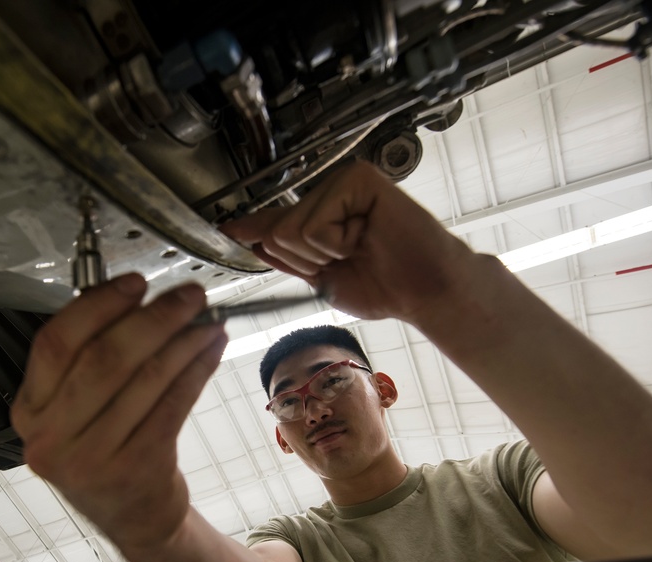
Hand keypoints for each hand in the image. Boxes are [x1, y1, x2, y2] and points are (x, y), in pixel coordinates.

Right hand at [11, 274, 227, 550]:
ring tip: (208, 320)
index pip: (55, 343)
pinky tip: (211, 350)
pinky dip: (197, 370)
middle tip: (188, 296)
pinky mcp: (137, 469)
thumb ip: (90, 358)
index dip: (98, 306)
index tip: (135, 283)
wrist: (133, 517)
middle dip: (154, 318)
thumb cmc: (105, 449)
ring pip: (146, 380)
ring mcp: (92, 458)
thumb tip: (142, 298)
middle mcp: (51, 437)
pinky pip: (173, 405)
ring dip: (184, 341)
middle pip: (105, 359)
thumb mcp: (75, 409)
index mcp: (29, 410)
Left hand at [219, 162, 473, 322]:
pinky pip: (316, 224)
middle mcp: (330, 192)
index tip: (226, 226)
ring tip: (359, 248)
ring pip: (292, 230)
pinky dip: (337, 243)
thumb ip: (287, 254)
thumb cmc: (385, 287)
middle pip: (277, 232)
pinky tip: (366, 237)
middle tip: (348, 259)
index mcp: (323, 213)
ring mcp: (344, 182)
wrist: (424, 292)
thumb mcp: (322, 276)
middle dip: (307, 260)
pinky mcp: (358, 179)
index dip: (252, 227)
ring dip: (324, 254)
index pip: (277, 221)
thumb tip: (248, 236)